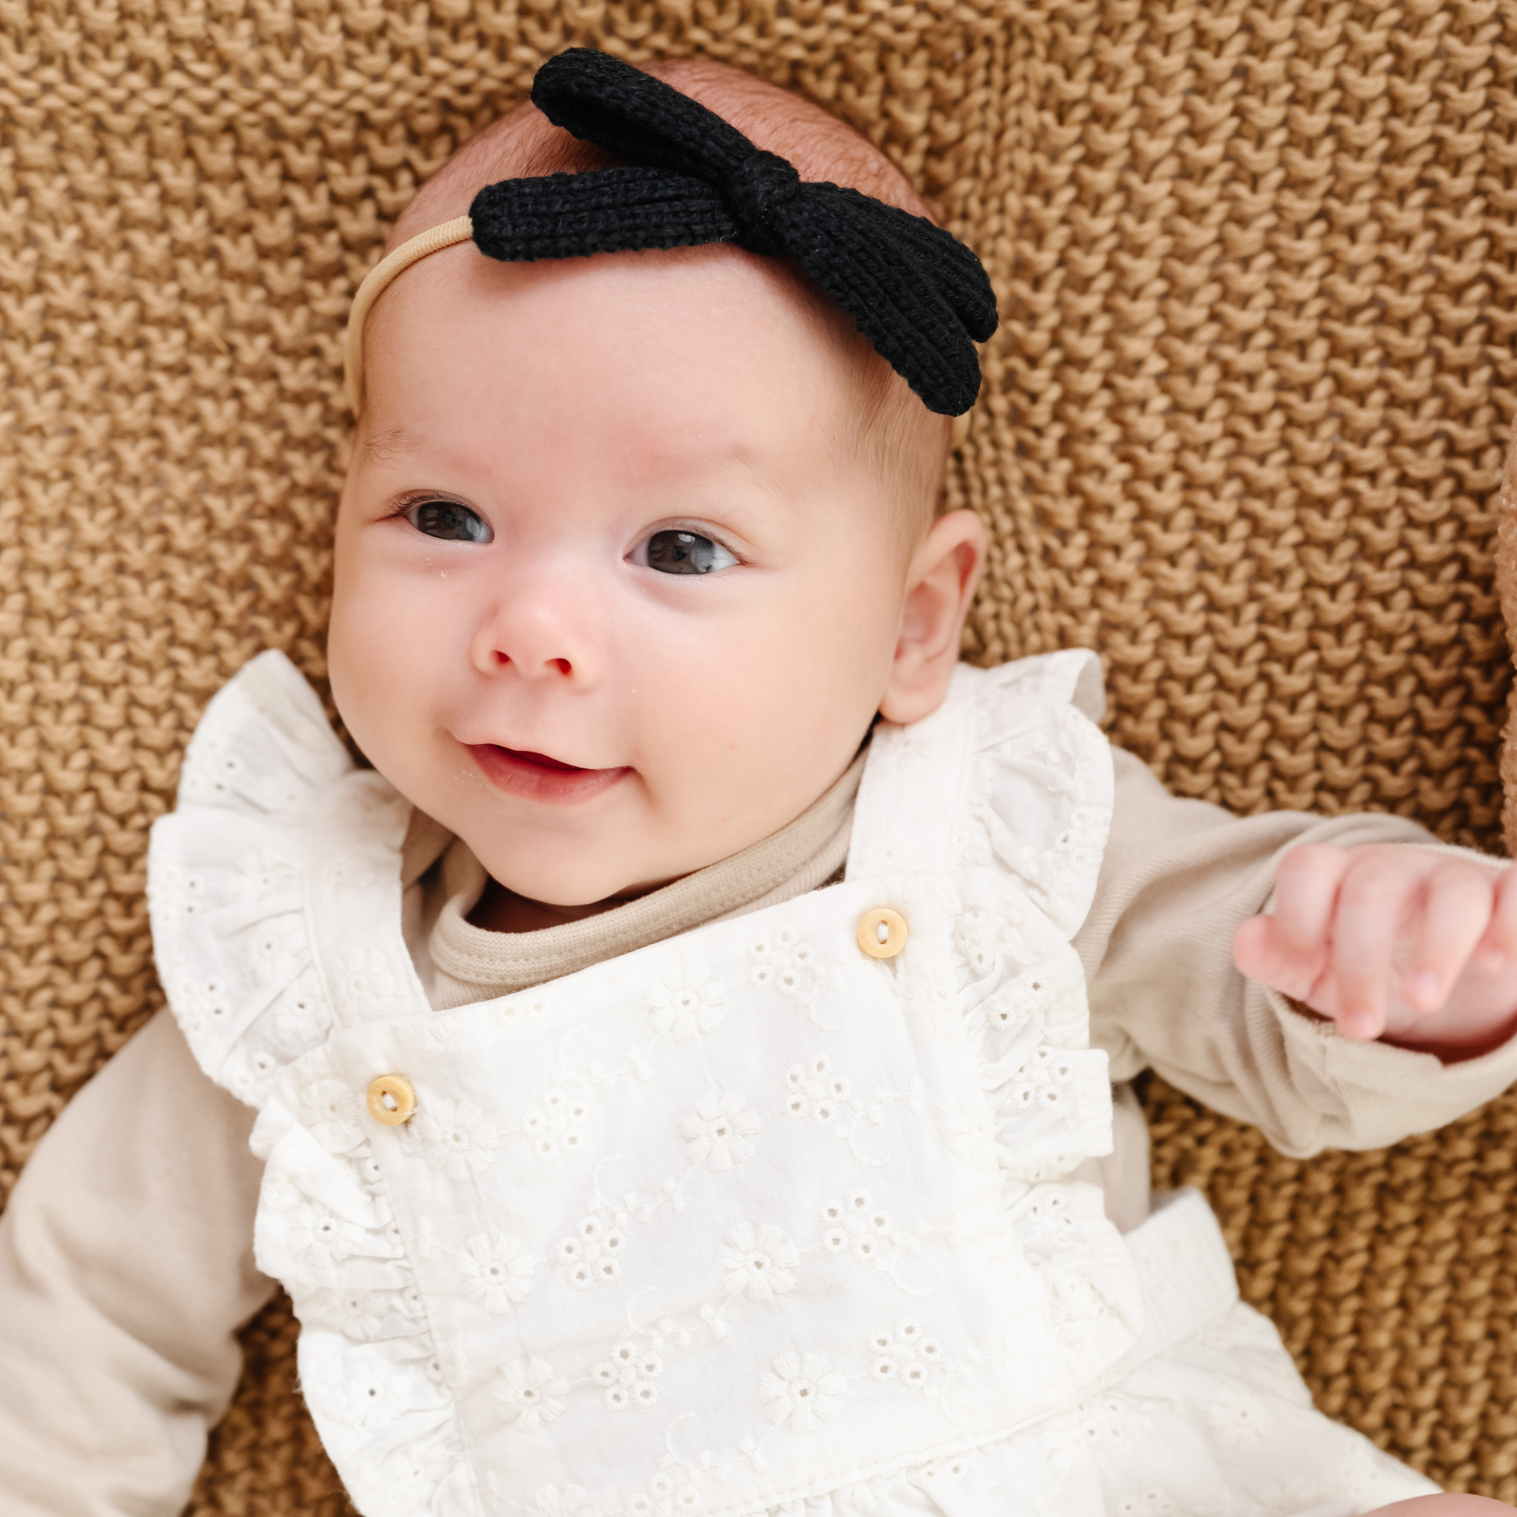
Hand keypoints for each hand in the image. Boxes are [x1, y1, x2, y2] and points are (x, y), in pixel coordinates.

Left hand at [1232, 844, 1516, 1052]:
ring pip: (1452, 892)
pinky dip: (1511, 921)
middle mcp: (1396, 870)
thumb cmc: (1372, 969)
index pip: (1307, 867)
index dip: (1295, 914)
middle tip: (1358, 1027)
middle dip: (1360, 960)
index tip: (1297, 970)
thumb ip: (1276, 957)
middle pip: (1372, 890)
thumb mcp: (1317, 972)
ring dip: (1437, 948)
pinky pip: (1516, 891)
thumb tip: (1244, 941)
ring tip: (1421, 1002)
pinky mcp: (1507, 897)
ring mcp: (1457, 880)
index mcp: (1338, 879)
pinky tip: (1497, 963)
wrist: (1453, 983)